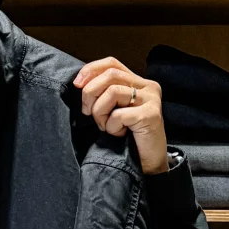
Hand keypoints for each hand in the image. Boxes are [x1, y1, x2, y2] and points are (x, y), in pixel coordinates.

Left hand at [73, 57, 168, 174]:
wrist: (148, 165)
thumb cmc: (128, 139)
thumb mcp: (113, 111)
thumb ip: (103, 94)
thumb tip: (80, 82)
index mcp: (139, 82)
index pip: (112, 63)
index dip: (91, 70)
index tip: (77, 84)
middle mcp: (148, 87)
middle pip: (109, 75)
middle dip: (90, 94)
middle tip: (89, 114)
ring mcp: (151, 100)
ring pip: (112, 92)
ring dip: (100, 113)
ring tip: (107, 127)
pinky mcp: (151, 115)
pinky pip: (119, 115)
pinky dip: (112, 127)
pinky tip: (120, 135)